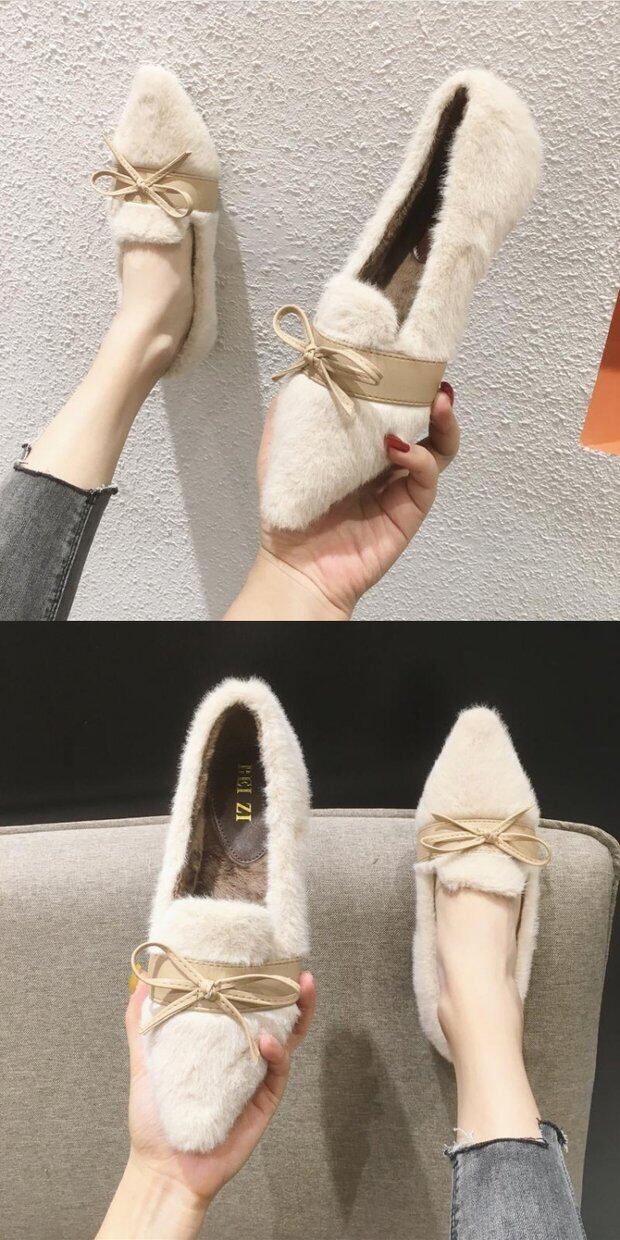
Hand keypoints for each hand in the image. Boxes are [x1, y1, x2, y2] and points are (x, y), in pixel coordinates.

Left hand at [97, 974, 315, 1237]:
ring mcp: (257, 1078)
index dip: (258, 980)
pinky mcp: (264, 1102)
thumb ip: (141, 1025)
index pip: (245, 1004)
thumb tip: (138, 981)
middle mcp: (243, 1056)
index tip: (265, 952)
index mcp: (220, 1043)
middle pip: (276, 1017)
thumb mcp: (143, 1063)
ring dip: (299, 1012)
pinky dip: (276, 1053)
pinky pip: (277, 1072)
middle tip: (297, 966)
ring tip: (302, 987)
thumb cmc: (154, 1119)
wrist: (163, 1169)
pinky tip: (268, 1041)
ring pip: (287, 1039)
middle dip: (291, 991)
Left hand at [225, 383, 458, 619]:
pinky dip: (420, 457)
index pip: (391, 406)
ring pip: (439, 446)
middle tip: (433, 374)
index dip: (403, 382)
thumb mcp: (280, 453)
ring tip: (440, 401)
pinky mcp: (410, 510)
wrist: (296, 567)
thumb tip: (308, 370)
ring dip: (444, 421)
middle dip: (433, 394)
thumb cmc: (288, 513)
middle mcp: (386, 462)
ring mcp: (401, 486)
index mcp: (360, 445)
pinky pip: (427, 477)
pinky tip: (400, 448)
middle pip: (424, 421)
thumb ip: (290, 415)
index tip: (405, 355)